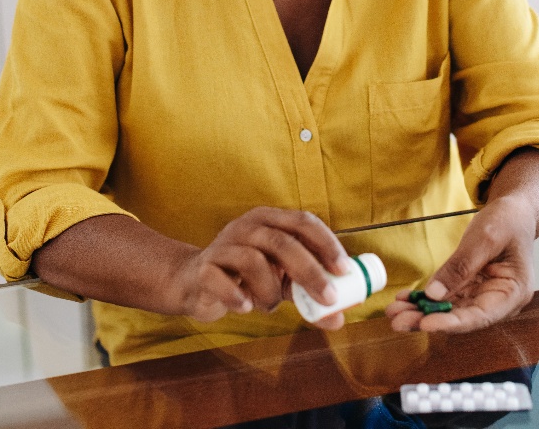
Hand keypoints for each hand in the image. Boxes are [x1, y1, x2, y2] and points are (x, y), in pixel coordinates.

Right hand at [171, 207, 349, 328]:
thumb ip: (307, 294)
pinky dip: (237, 296)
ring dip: (269, 292)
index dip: (326, 244)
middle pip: (282, 242)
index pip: (303, 222)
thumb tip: (339, 316)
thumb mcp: (280, 281)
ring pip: (253, 261)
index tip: (344, 270)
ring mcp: (222, 245)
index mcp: (270, 220)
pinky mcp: (203, 268)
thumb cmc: (245, 278)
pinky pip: (220, 279)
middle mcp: (246, 226)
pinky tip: (245, 306)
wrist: (194, 282)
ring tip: (269, 305)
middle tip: (328, 299)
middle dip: (310, 272)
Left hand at [386, 194, 536, 331]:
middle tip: (398, 321)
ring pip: (451, 310)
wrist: (514, 212)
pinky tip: (405, 299)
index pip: (481, 316)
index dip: (452, 323)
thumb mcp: (485, 238)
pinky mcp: (471, 288)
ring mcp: (484, 295)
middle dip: (428, 319)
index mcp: (514, 292)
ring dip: (422, 312)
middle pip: (462, 317)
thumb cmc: (509, 221)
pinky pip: (447, 297)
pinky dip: (426, 299)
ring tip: (394, 311)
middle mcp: (500, 301)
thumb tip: (434, 294)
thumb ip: (461, 266)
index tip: (426, 323)